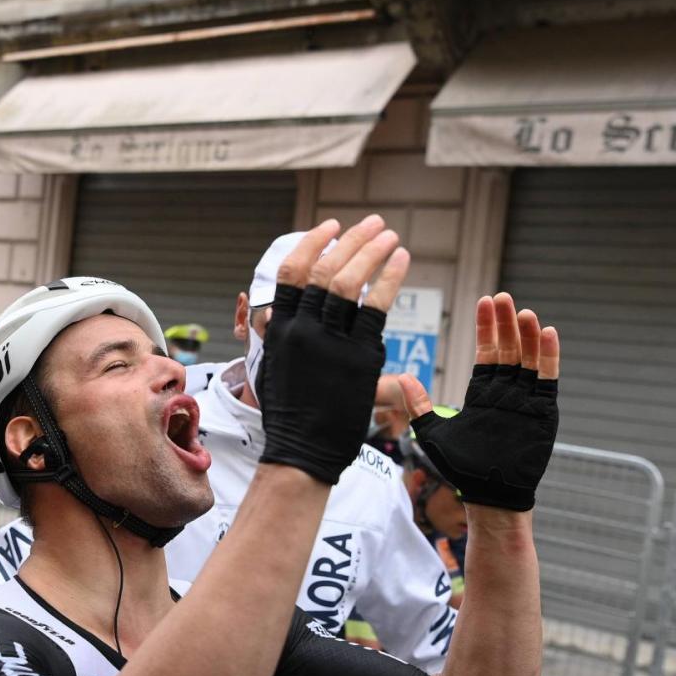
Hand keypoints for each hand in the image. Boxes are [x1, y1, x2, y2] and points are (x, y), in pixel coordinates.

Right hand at [258, 217, 409, 484]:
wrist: (302, 451)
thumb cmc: (290, 413)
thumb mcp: (276, 367)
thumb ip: (282, 336)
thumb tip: (274, 313)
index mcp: (279, 329)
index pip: (291, 272)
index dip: (312, 242)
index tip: (331, 225)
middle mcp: (301, 331)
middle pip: (324, 269)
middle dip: (350, 239)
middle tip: (372, 223)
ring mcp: (329, 343)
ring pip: (349, 283)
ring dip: (371, 251)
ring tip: (389, 235)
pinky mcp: (357, 358)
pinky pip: (376, 308)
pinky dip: (391, 279)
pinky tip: (402, 261)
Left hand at [399, 293, 558, 510]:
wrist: (489, 496)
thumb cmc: (462, 469)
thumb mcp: (432, 433)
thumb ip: (419, 406)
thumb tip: (402, 378)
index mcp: (484, 393)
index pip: (488, 351)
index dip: (487, 327)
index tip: (484, 301)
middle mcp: (507, 392)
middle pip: (509, 349)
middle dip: (506, 323)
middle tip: (501, 297)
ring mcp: (526, 401)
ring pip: (529, 359)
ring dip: (528, 335)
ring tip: (523, 311)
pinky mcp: (543, 412)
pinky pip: (547, 380)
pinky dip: (549, 357)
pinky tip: (548, 334)